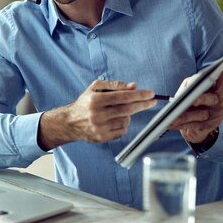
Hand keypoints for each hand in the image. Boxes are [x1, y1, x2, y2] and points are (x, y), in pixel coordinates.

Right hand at [38, 80, 156, 149]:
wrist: (70, 122)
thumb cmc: (85, 103)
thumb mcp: (95, 88)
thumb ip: (115, 85)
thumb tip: (133, 86)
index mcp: (95, 100)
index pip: (123, 96)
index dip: (139, 95)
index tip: (150, 93)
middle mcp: (97, 114)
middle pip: (127, 109)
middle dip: (143, 104)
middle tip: (152, 101)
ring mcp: (100, 127)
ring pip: (126, 120)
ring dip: (128, 115)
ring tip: (119, 111)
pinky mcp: (102, 137)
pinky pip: (122, 131)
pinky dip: (122, 125)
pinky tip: (114, 121)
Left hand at [168, 69, 222, 143]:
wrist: (198, 121)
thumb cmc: (195, 98)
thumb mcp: (193, 89)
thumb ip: (192, 84)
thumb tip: (190, 82)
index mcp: (217, 90)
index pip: (222, 84)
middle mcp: (220, 102)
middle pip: (211, 99)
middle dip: (202, 99)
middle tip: (194, 100)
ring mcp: (215, 115)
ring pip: (200, 115)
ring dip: (184, 116)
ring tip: (172, 117)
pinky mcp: (208, 126)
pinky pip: (193, 125)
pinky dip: (181, 125)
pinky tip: (171, 124)